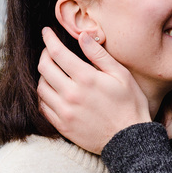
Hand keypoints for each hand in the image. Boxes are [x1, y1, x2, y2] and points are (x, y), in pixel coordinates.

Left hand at [38, 28, 151, 153]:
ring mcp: (64, 112)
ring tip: (52, 70)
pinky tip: (52, 90)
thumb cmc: (130, 105)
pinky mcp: (62, 126)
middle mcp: (71, 94)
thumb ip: (99, 54)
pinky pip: (43, 107)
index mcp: (86, 79)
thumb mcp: (121, 75)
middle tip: (49, 50)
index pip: (57, 53)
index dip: (49, 39)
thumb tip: (82, 35)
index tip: (46, 32)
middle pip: (44, 68)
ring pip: (41, 87)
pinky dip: (44, 95)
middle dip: (44, 54)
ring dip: (43, 75)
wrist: (129, 141)